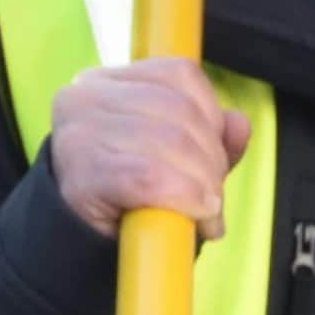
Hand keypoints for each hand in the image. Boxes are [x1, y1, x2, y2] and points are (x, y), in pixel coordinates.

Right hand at [44, 56, 251, 245]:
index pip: (180, 75)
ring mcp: (79, 132)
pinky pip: (151, 177)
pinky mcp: (81, 173)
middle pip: (181, 111)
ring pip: (171, 142)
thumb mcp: (173, 159)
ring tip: (205, 213)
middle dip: (212, 160)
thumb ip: (210, 137)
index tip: (216, 157)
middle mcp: (86, 95)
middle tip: (214, 199)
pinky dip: (185, 197)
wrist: (76, 240)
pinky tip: (195, 216)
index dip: (213, 115)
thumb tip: (239, 122)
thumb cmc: (126, 193)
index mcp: (108, 80)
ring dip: (204, 185)